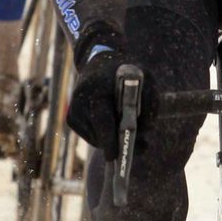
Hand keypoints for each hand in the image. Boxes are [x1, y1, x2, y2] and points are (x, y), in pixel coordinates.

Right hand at [67, 39, 157, 161]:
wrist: (101, 64)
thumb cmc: (127, 74)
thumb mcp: (146, 80)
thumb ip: (150, 103)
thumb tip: (144, 132)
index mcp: (96, 89)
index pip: (102, 120)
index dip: (109, 139)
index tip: (115, 156)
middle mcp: (79, 101)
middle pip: (100, 135)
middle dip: (120, 144)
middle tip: (144, 146)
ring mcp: (73, 111)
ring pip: (97, 139)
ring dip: (114, 139)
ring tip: (129, 124)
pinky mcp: (71, 119)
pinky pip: (92, 137)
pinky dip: (105, 135)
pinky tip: (113, 121)